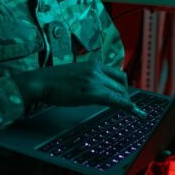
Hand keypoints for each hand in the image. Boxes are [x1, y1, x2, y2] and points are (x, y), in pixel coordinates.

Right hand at [12, 61, 142, 114]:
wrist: (41, 81)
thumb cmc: (55, 80)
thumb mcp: (77, 74)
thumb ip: (90, 78)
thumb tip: (99, 87)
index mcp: (94, 64)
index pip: (117, 74)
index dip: (124, 86)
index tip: (127, 95)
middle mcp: (97, 70)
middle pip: (121, 82)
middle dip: (126, 95)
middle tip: (126, 105)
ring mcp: (94, 80)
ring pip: (119, 91)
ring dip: (126, 101)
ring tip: (130, 110)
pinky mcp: (91, 92)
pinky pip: (114, 99)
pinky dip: (126, 105)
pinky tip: (132, 110)